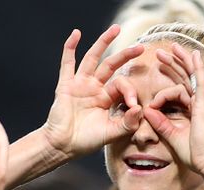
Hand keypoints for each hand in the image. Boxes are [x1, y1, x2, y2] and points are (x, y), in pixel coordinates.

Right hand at [41, 25, 143, 157]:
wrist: (63, 146)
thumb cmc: (86, 141)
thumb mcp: (111, 133)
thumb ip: (127, 123)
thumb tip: (140, 109)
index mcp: (106, 98)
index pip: (122, 85)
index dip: (130, 91)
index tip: (134, 106)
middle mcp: (94, 88)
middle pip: (111, 65)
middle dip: (126, 55)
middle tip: (141, 46)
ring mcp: (80, 84)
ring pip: (93, 58)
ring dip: (103, 42)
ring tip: (115, 29)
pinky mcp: (66, 85)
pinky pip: (68, 63)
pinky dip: (70, 48)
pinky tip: (76, 33)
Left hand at [143, 43, 203, 179]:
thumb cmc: (194, 154)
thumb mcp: (172, 136)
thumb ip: (161, 123)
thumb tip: (147, 111)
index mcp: (194, 110)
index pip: (180, 89)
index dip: (167, 83)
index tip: (152, 96)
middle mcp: (200, 103)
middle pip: (185, 78)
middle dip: (173, 64)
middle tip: (160, 52)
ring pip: (192, 75)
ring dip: (181, 60)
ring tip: (171, 47)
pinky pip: (200, 82)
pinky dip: (196, 68)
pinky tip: (193, 55)